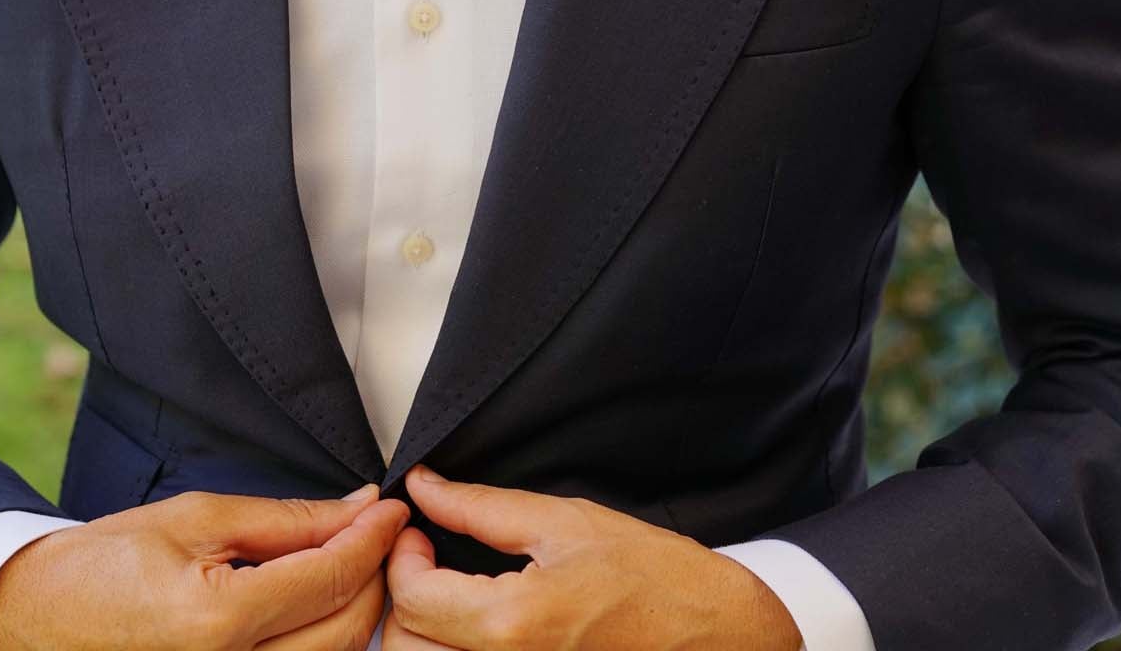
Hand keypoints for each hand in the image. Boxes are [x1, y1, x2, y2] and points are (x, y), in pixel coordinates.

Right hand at [0, 484, 407, 649]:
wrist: (34, 622)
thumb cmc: (103, 567)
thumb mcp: (196, 521)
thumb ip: (288, 521)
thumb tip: (359, 509)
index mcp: (217, 624)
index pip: (331, 577)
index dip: (374, 536)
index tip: (393, 508)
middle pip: (349, 628)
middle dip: (375, 574)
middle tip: (378, 531)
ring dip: (355, 610)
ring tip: (348, 563)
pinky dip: (323, 640)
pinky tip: (318, 606)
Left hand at [383, 466, 802, 649]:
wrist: (718, 635)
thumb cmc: (656, 580)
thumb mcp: (566, 522)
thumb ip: (481, 508)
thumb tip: (426, 487)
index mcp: (513, 624)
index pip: (412, 597)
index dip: (402, 555)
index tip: (419, 529)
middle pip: (405, 645)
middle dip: (405, 595)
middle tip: (428, 556)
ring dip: (422, 630)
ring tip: (449, 588)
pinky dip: (452, 650)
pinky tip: (473, 622)